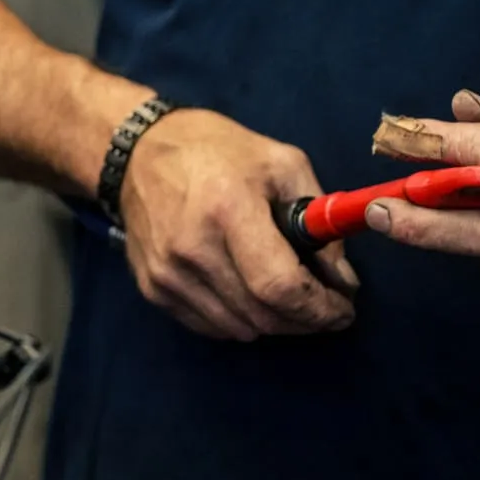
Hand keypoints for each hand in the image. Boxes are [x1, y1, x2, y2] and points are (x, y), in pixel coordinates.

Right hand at [118, 107, 358, 340]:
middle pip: (262, 315)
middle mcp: (192, 248)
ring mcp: (167, 273)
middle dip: (305, 321)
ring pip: (239, 329)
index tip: (343, 310)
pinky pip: (210, 327)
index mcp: (228, 210)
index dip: (319, 308)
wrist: (137, 152)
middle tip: (327, 310)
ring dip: (274, 324)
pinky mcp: (152, 288)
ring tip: (291, 303)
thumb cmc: (217, 150)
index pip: (279, 285)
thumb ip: (319, 218)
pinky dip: (240, 321)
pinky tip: (251, 298)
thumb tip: (342, 279)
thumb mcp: (281, 164)